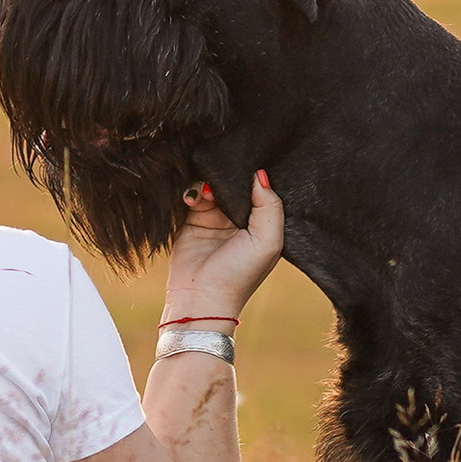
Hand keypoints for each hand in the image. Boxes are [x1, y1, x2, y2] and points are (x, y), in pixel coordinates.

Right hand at [161, 168, 283, 324]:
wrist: (200, 298)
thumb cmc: (238, 275)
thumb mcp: (267, 242)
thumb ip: (269, 207)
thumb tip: (259, 175)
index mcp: (263, 225)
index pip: (261, 190)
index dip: (255, 176)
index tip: (247, 163)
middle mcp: (240, 220)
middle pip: (235, 185)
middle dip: (228, 176)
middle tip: (220, 175)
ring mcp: (215, 219)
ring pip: (213, 186)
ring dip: (207, 183)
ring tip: (205, 193)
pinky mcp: (192, 220)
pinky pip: (192, 195)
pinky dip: (191, 191)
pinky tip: (191, 199)